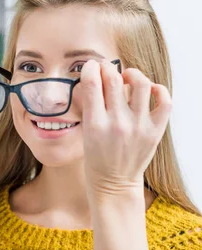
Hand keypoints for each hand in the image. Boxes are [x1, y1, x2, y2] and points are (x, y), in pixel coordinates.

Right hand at [80, 60, 171, 199]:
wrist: (114, 183)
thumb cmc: (96, 158)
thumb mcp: (85, 132)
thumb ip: (91, 107)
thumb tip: (95, 79)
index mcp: (95, 124)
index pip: (92, 84)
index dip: (91, 68)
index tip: (91, 66)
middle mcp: (117, 123)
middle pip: (114, 79)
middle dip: (107, 67)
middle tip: (105, 67)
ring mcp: (139, 127)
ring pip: (140, 84)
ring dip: (132, 74)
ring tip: (127, 76)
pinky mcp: (155, 131)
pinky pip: (164, 101)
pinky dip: (158, 90)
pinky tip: (148, 90)